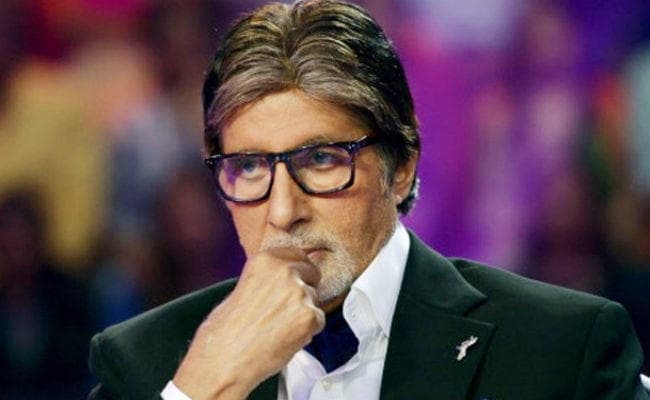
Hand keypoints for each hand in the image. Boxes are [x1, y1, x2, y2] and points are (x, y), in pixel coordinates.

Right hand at [172, 247, 324, 399]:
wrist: (223, 360)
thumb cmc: (226, 330)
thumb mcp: (244, 287)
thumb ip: (269, 278)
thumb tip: (289, 275)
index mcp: (265, 260)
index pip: (297, 253)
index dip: (298, 269)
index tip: (295, 278)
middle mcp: (285, 271)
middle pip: (312, 273)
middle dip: (304, 289)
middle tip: (285, 310)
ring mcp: (299, 293)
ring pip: (315, 299)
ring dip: (303, 313)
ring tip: (277, 328)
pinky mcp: (309, 317)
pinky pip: (318, 321)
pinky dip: (307, 331)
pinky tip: (285, 338)